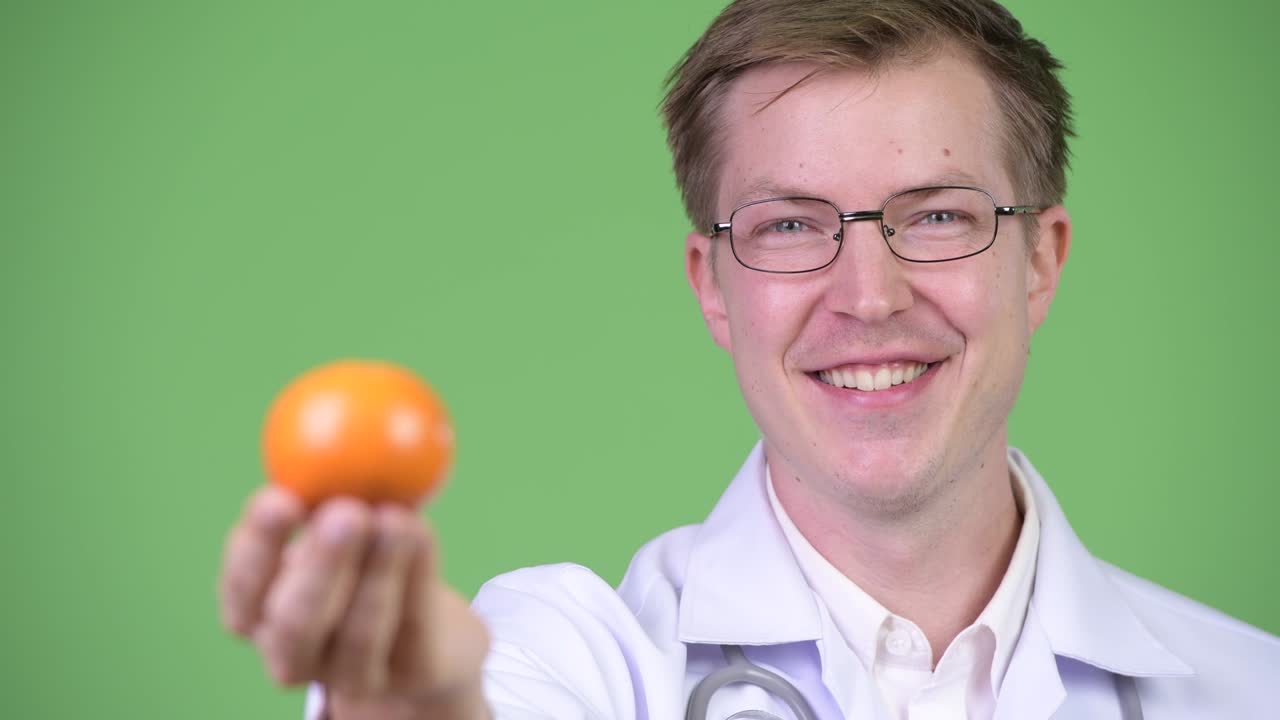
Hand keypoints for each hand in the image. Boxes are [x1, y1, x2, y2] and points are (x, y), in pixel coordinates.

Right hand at [218, 487, 489, 715]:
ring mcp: (349, 677)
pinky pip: (410, 628)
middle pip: (293, 624)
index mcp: (260, 611)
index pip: (242, 587)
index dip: (256, 547)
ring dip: (378, 571)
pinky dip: (416, 577)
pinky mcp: (404, 679)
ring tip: (397, 518)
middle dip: (318, 567)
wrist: (430, 630)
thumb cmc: (370, 558)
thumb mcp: (345, 517)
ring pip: (357, 634)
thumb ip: (333, 478)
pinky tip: (422, 534)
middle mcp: (293, 652)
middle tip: (346, 511)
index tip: (280, 498)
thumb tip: (341, 405)